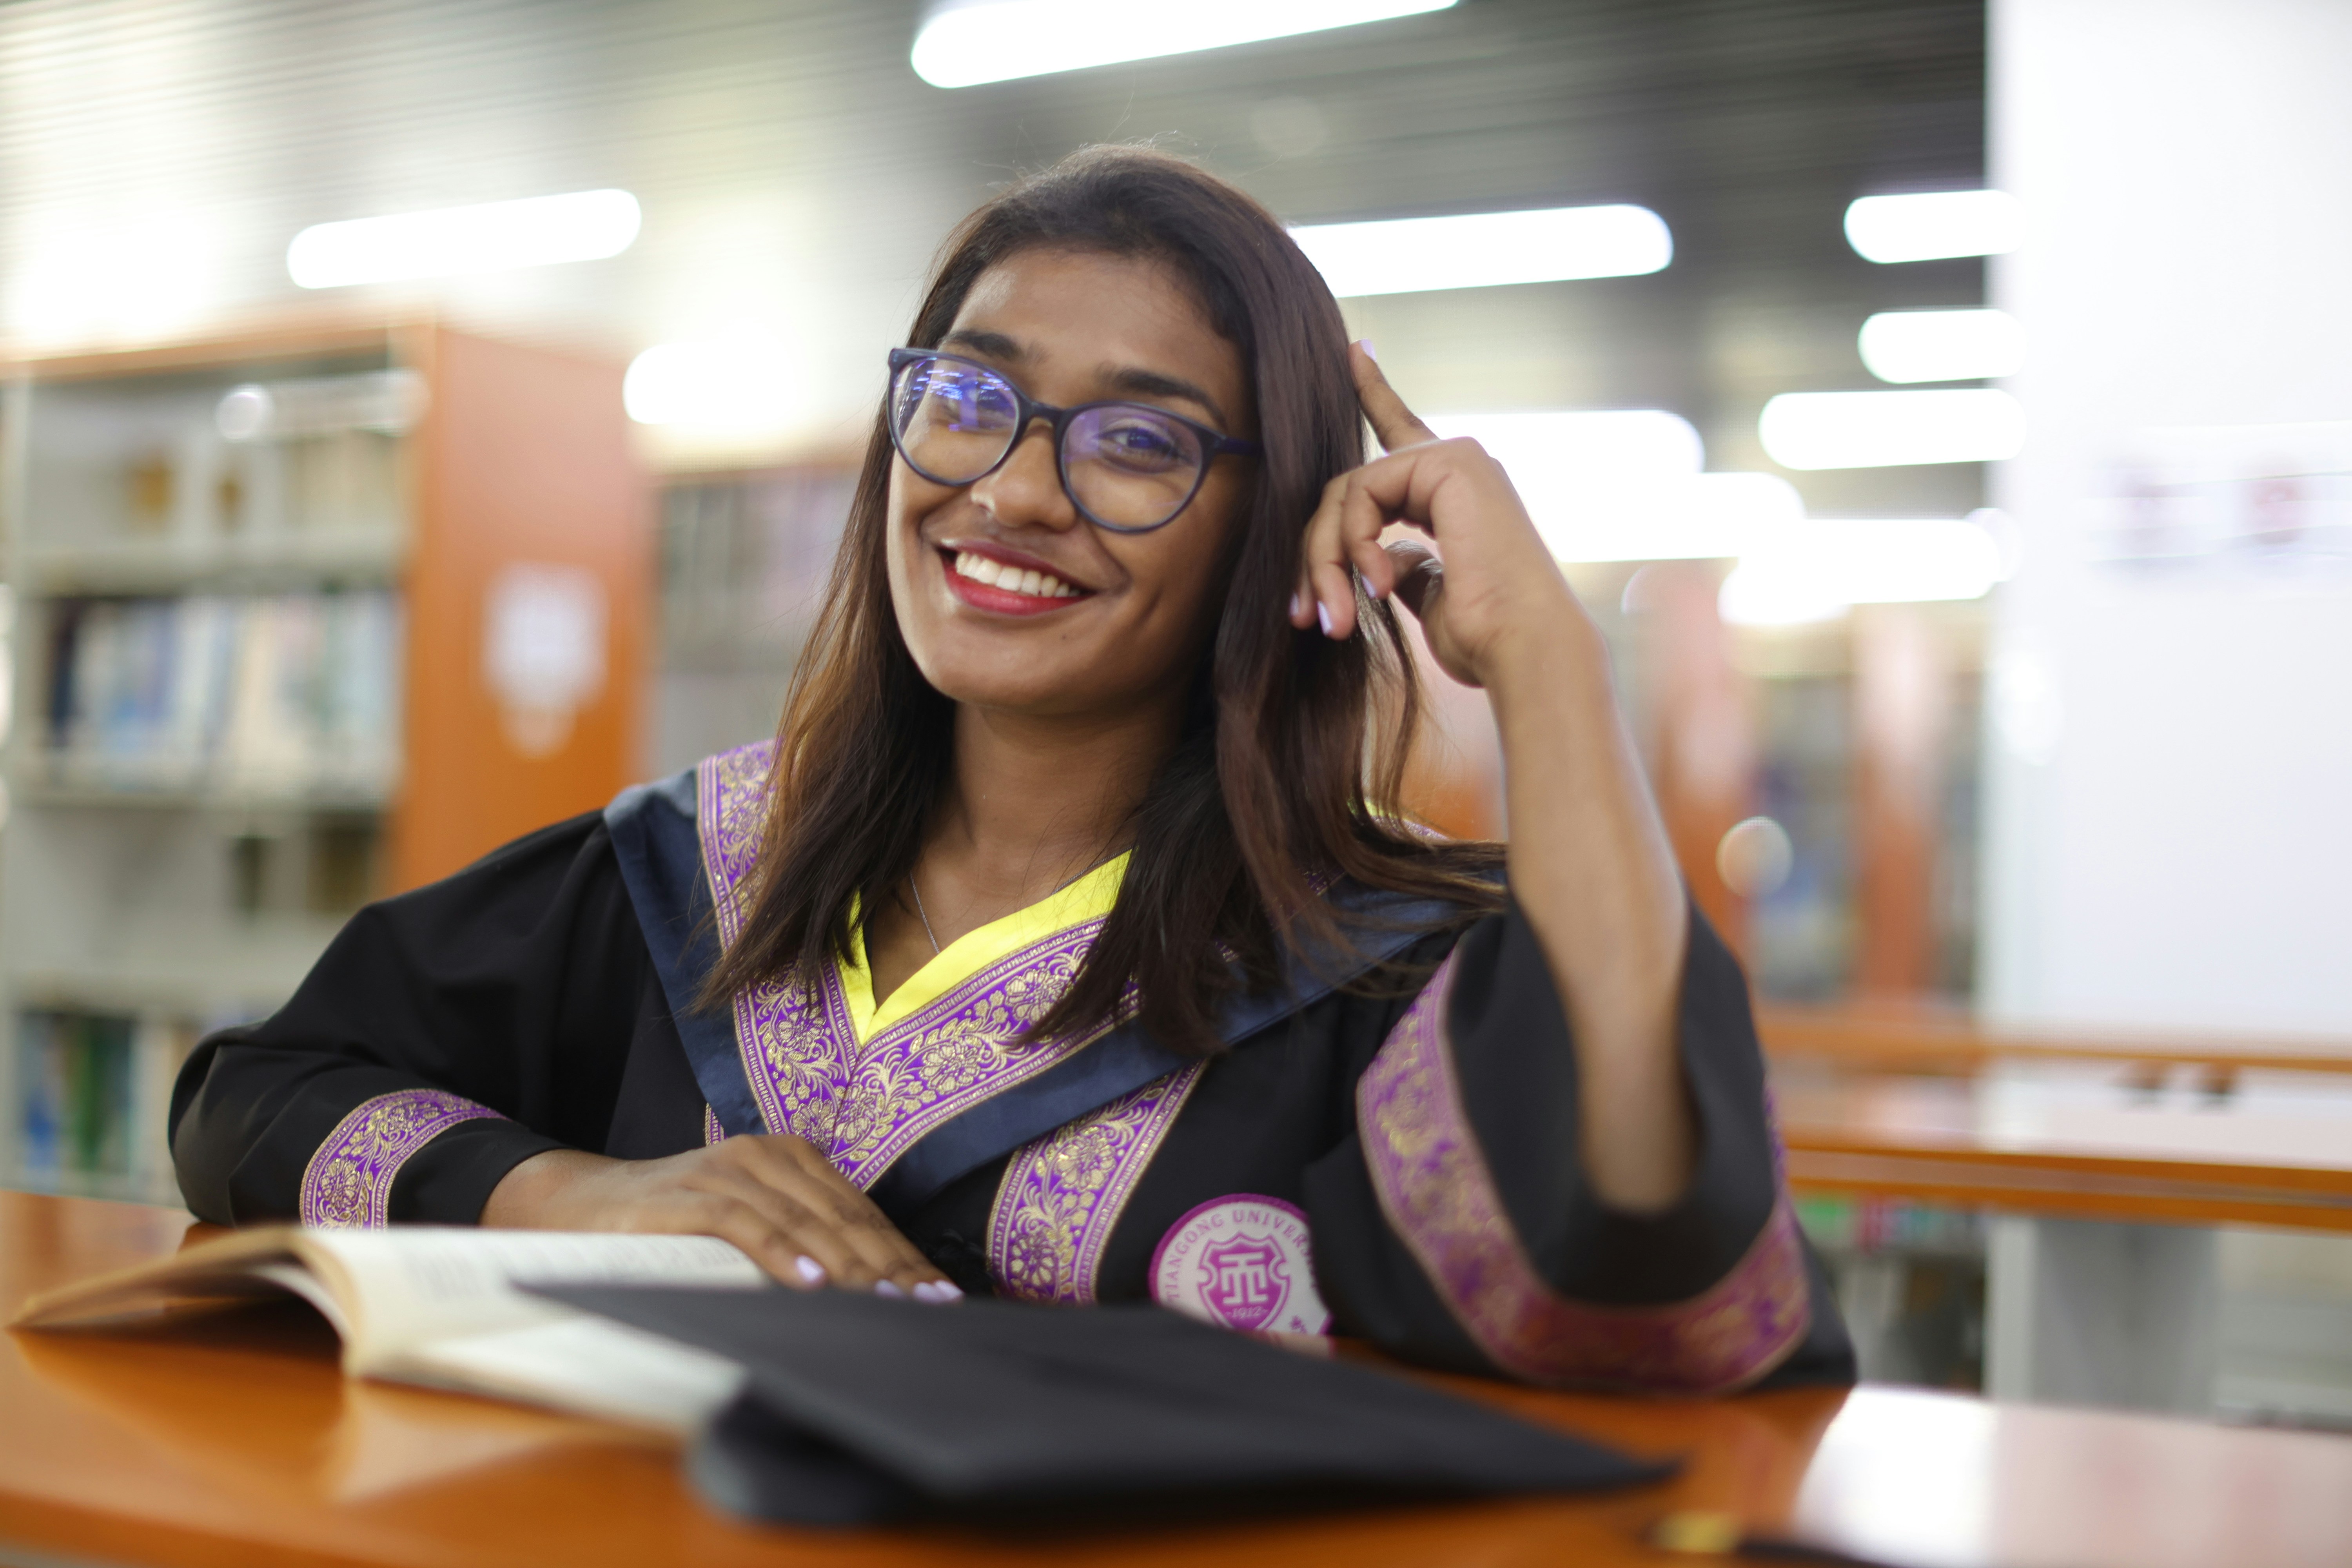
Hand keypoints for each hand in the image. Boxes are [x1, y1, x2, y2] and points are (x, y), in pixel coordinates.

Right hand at [481, 1136, 960, 1301]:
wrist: (585, 1204)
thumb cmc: (678, 1222)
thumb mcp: (752, 1222)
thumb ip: (803, 1237)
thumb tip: (868, 1287)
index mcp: (791, 1158)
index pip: (862, 1212)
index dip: (903, 1255)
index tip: (941, 1296)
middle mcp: (767, 1156)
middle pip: (844, 1216)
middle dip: (890, 1266)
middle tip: (927, 1307)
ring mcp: (728, 1172)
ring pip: (804, 1220)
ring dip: (848, 1265)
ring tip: (884, 1301)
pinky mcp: (691, 1196)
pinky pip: (746, 1225)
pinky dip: (780, 1253)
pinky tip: (809, 1282)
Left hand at [1290, 342, 1590, 687]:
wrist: (1523, 647)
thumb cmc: (1483, 634)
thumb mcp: (1426, 592)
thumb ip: (1399, 560)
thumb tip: (1377, 557)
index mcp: (1455, 492)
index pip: (1403, 433)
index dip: (1376, 391)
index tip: (1355, 351)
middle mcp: (1459, 466)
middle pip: (1351, 487)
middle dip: (1318, 553)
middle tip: (1307, 614)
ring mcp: (1457, 459)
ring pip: (1347, 491)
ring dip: (1327, 559)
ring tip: (1335, 616)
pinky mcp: (1449, 463)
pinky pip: (1363, 492)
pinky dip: (1355, 543)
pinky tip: (1378, 586)